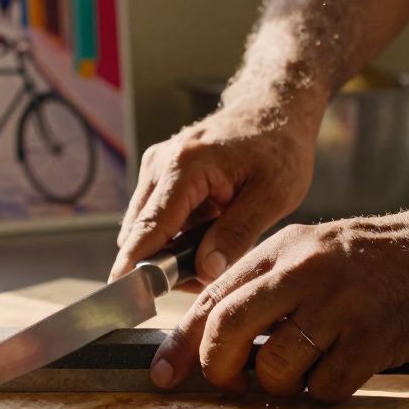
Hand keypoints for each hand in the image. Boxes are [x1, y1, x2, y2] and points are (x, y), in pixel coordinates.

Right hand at [111, 108, 317, 287]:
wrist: (274, 110)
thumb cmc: (279, 148)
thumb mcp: (273, 195)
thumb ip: (238, 234)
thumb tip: (205, 271)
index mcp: (185, 166)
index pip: (149, 228)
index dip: (136, 267)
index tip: (129, 299)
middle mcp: (160, 164)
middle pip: (139, 232)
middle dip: (163, 265)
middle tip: (204, 280)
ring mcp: (156, 166)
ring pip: (143, 228)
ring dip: (169, 251)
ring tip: (213, 256)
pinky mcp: (159, 172)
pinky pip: (154, 216)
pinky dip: (173, 235)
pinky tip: (206, 237)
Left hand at [149, 208, 408, 399]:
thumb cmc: (384, 258)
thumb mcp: (317, 250)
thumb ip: (270, 283)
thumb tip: (218, 331)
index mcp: (283, 249)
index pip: (212, 298)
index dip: (180, 341)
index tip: (163, 372)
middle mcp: (304, 271)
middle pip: (227, 330)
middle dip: (219, 368)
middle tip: (232, 382)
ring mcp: (339, 303)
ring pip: (273, 366)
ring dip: (279, 384)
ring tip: (304, 371)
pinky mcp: (373, 336)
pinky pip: (323, 385)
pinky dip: (324, 391)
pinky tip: (343, 371)